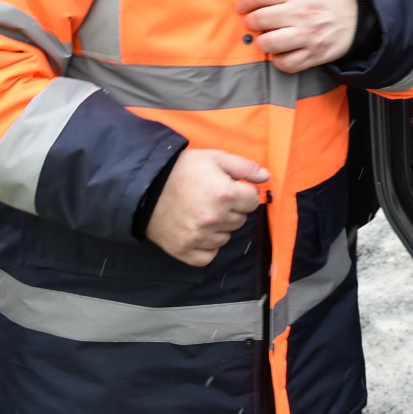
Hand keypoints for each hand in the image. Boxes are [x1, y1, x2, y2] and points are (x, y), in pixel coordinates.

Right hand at [145, 149, 268, 265]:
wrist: (145, 187)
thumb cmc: (182, 169)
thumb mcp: (215, 158)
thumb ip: (244, 167)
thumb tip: (266, 177)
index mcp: (224, 194)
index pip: (252, 200)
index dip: (243, 192)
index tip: (230, 188)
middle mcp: (214, 218)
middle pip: (240, 219)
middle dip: (232, 209)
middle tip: (213, 198)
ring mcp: (199, 237)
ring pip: (226, 237)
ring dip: (220, 227)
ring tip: (202, 212)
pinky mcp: (184, 250)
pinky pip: (209, 255)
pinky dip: (207, 246)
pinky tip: (198, 231)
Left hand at [235, 0, 357, 72]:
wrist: (363, 15)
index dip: (245, 2)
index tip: (242, 7)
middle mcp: (302, 13)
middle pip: (260, 20)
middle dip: (251, 22)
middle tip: (253, 22)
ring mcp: (308, 36)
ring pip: (269, 44)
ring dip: (263, 42)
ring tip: (267, 37)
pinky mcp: (314, 55)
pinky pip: (286, 64)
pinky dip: (279, 60)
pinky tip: (282, 51)